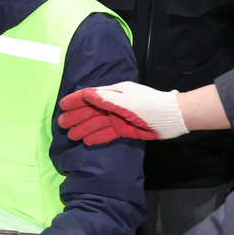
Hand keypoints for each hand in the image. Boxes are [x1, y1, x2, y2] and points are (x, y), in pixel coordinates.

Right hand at [57, 81, 187, 145]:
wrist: (172, 118)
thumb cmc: (150, 106)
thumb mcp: (127, 102)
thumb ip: (106, 99)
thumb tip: (86, 94)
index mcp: (115, 92)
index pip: (91, 95)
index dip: (76, 100)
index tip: (62, 105)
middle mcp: (115, 104)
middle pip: (91, 110)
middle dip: (76, 116)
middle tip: (61, 124)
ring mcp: (120, 117)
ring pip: (98, 123)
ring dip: (84, 128)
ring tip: (71, 136)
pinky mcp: (125, 129)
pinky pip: (107, 133)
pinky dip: (97, 137)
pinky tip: (87, 141)